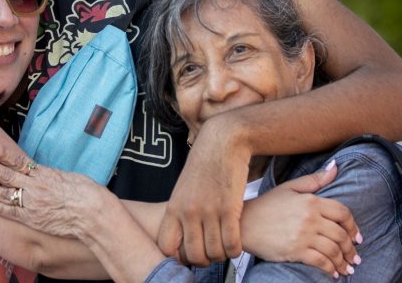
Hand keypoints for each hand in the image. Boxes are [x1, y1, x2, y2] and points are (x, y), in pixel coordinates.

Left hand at [0, 141, 103, 237]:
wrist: (93, 215)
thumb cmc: (87, 193)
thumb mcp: (68, 177)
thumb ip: (52, 175)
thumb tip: (43, 173)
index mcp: (43, 174)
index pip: (16, 160)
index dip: (0, 152)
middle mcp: (34, 188)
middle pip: (4, 175)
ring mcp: (32, 205)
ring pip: (4, 194)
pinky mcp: (33, 220)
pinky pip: (12, 213)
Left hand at [158, 116, 250, 264]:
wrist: (224, 141)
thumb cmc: (204, 164)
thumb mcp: (184, 188)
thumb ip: (181, 212)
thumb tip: (183, 239)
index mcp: (173, 207)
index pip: (166, 247)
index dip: (178, 257)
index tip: (189, 253)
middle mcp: (188, 212)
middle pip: (193, 256)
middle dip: (204, 260)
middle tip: (211, 252)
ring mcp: (209, 211)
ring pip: (214, 253)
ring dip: (221, 255)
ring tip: (224, 246)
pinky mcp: (229, 208)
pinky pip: (232, 244)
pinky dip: (235, 249)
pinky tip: (236, 242)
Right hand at [242, 161, 361, 278]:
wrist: (243, 224)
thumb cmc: (266, 206)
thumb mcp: (290, 187)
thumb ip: (315, 179)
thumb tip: (335, 167)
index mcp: (311, 200)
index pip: (343, 213)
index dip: (353, 226)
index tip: (357, 236)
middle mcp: (310, 218)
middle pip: (341, 234)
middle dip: (351, 249)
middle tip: (354, 257)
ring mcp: (304, 235)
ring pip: (334, 250)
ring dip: (343, 262)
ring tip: (347, 268)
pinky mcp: (296, 251)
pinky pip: (321, 262)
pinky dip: (330, 269)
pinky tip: (333, 273)